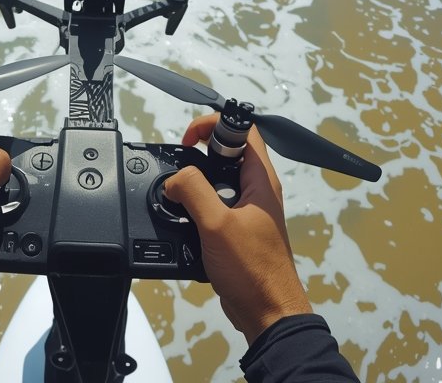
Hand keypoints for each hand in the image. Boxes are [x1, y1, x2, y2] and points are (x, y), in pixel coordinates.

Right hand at [163, 114, 312, 344]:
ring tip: (177, 198)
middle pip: (225, 154)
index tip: (189, 141)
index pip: (243, 130)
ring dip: (194, 186)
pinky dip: (195, 209)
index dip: (214, 126)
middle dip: (197, 156)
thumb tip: (174, 179)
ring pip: (216, 183)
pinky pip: (213, 208)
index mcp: (261, 180)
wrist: (267, 314)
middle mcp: (256, 190)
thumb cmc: (252, 269)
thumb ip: (193, 191)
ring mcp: (247, 211)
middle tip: (178, 171)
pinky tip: (182, 222)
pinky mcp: (236, 231)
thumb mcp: (217, 224)